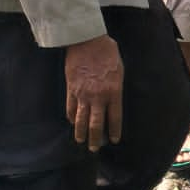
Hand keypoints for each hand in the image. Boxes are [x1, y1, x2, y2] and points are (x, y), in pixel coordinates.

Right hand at [65, 34, 123, 149]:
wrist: (86, 40)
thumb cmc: (107, 52)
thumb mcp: (119, 69)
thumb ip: (117, 86)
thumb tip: (114, 99)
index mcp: (113, 91)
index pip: (115, 118)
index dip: (114, 130)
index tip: (114, 140)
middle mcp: (98, 96)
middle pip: (96, 124)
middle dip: (96, 138)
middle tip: (95, 148)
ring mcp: (82, 94)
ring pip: (80, 119)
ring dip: (80, 133)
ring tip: (81, 141)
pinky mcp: (71, 89)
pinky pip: (70, 108)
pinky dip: (70, 117)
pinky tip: (72, 123)